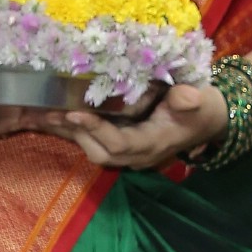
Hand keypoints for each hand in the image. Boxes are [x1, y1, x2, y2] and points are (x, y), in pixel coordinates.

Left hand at [51, 79, 229, 171]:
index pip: (121, 144)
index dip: (96, 130)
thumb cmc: (203, 109)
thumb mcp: (202, 101)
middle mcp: (139, 154)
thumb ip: (192, 100)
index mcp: (155, 143)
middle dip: (75, 134)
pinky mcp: (123, 144)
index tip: (74, 111)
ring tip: (45, 112)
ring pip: (94, 150)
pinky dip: (75, 131)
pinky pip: (94, 142)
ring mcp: (130, 152)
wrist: (207, 121)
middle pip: (100, 153)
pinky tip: (55, 115)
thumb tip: (184, 97)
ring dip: (70, 133)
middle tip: (51, 112)